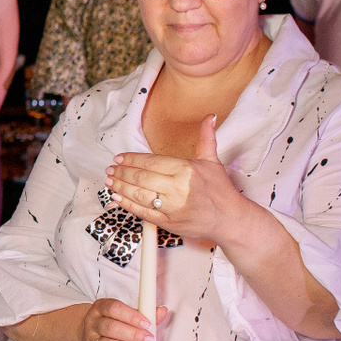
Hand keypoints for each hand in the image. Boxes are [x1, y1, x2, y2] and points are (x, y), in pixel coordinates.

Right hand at [79, 298, 168, 340]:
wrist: (89, 333)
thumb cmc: (111, 321)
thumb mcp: (124, 313)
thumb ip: (144, 313)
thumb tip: (162, 311)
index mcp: (101, 308)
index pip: (114, 309)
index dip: (132, 316)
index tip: (147, 324)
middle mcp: (93, 323)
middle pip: (111, 328)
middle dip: (134, 335)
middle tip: (150, 339)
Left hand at [105, 115, 242, 245]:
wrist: (230, 219)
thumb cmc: (220, 191)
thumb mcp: (212, 161)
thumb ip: (206, 138)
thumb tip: (210, 117)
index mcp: (186, 171)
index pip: (151, 162)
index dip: (131, 159)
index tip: (120, 158)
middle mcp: (178, 189)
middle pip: (141, 177)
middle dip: (122, 172)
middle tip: (111, 169)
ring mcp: (172, 208)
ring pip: (138, 194)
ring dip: (120, 186)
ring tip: (110, 180)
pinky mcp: (169, 223)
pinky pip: (142, 213)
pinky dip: (127, 204)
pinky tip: (117, 197)